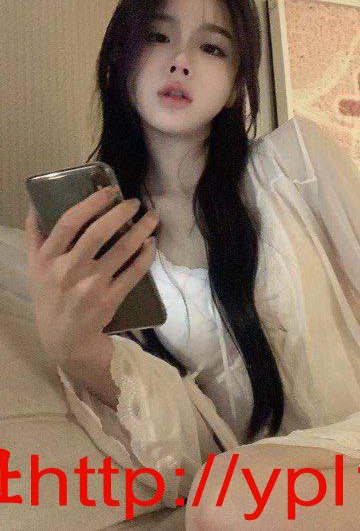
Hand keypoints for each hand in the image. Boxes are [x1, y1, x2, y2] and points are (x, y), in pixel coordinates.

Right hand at [24, 186, 158, 365]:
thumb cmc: (50, 296)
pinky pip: (133, 272)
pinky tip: (151, 243)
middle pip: (98, 233)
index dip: (91, 203)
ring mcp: (90, 286)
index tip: (110, 191)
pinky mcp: (109, 300)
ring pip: (122, 250)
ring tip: (152, 217)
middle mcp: (68, 271)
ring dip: (141, 230)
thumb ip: (35, 234)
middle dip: (121, 212)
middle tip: (135, 202)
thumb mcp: (34, 267)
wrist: (64, 340)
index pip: (69, 222)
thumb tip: (36, 200)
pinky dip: (146, 255)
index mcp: (47, 259)